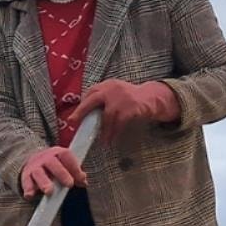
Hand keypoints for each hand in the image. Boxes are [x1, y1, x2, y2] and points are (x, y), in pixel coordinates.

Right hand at [19, 145, 88, 197]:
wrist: (32, 160)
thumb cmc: (53, 165)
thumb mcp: (64, 165)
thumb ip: (74, 173)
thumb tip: (84, 182)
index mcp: (57, 153)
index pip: (66, 156)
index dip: (74, 167)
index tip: (81, 178)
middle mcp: (45, 158)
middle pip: (53, 164)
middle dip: (62, 174)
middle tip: (69, 184)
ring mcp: (35, 167)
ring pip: (39, 173)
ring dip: (44, 183)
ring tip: (49, 192)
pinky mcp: (26, 176)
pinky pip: (26, 182)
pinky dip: (28, 189)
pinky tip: (30, 196)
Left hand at [64, 79, 179, 144]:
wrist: (153, 98)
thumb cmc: (131, 100)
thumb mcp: (116, 94)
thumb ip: (103, 101)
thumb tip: (84, 116)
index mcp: (108, 84)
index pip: (91, 93)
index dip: (82, 105)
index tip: (74, 117)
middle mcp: (113, 88)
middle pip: (92, 99)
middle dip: (81, 111)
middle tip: (72, 121)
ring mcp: (122, 97)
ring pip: (107, 117)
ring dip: (103, 131)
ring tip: (103, 141)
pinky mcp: (130, 107)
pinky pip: (118, 124)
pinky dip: (113, 133)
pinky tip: (111, 140)